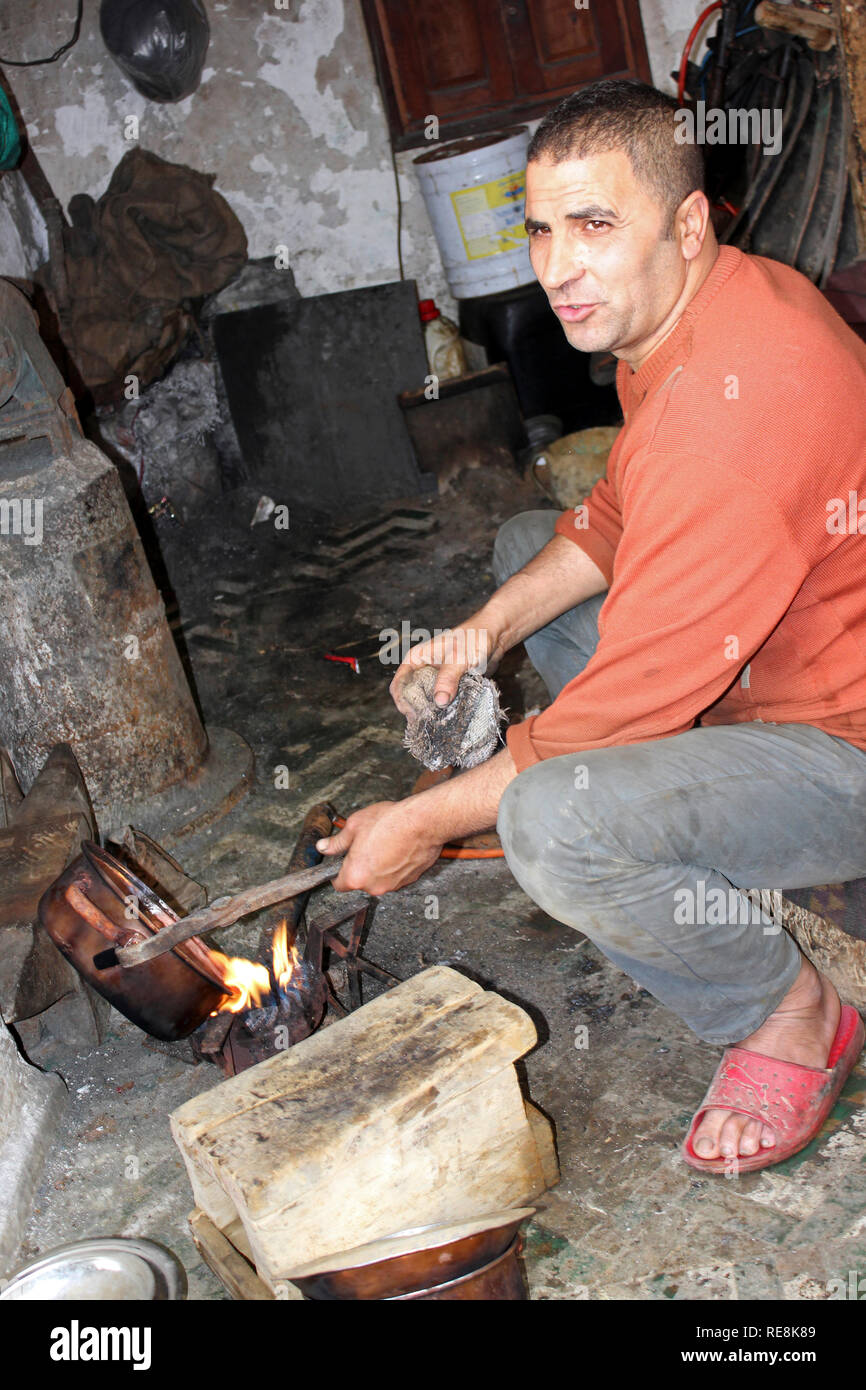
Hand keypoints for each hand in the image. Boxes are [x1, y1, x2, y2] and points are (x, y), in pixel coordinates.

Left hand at [316, 801, 442, 895]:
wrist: (423, 822)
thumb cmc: (390, 822)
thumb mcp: (354, 826)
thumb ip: (337, 842)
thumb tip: (324, 847)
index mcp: (355, 875)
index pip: (339, 884)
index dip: (338, 872)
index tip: (342, 862)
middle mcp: (374, 886)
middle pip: (361, 881)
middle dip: (361, 866)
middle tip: (366, 845)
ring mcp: (393, 885)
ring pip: (379, 878)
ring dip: (379, 866)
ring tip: (385, 844)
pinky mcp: (409, 880)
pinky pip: (396, 875)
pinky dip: (395, 866)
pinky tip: (398, 848)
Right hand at [389, 621, 498, 716]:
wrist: (495, 636)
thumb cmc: (474, 638)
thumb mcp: (459, 657)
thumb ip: (449, 677)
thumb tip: (439, 701)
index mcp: (417, 659)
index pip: (400, 684)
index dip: (404, 701)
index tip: (416, 715)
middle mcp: (423, 670)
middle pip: (412, 696)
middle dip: (419, 710)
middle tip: (431, 721)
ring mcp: (437, 679)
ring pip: (428, 701)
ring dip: (433, 712)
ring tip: (440, 722)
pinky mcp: (450, 686)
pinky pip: (443, 701)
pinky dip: (446, 710)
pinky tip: (451, 717)